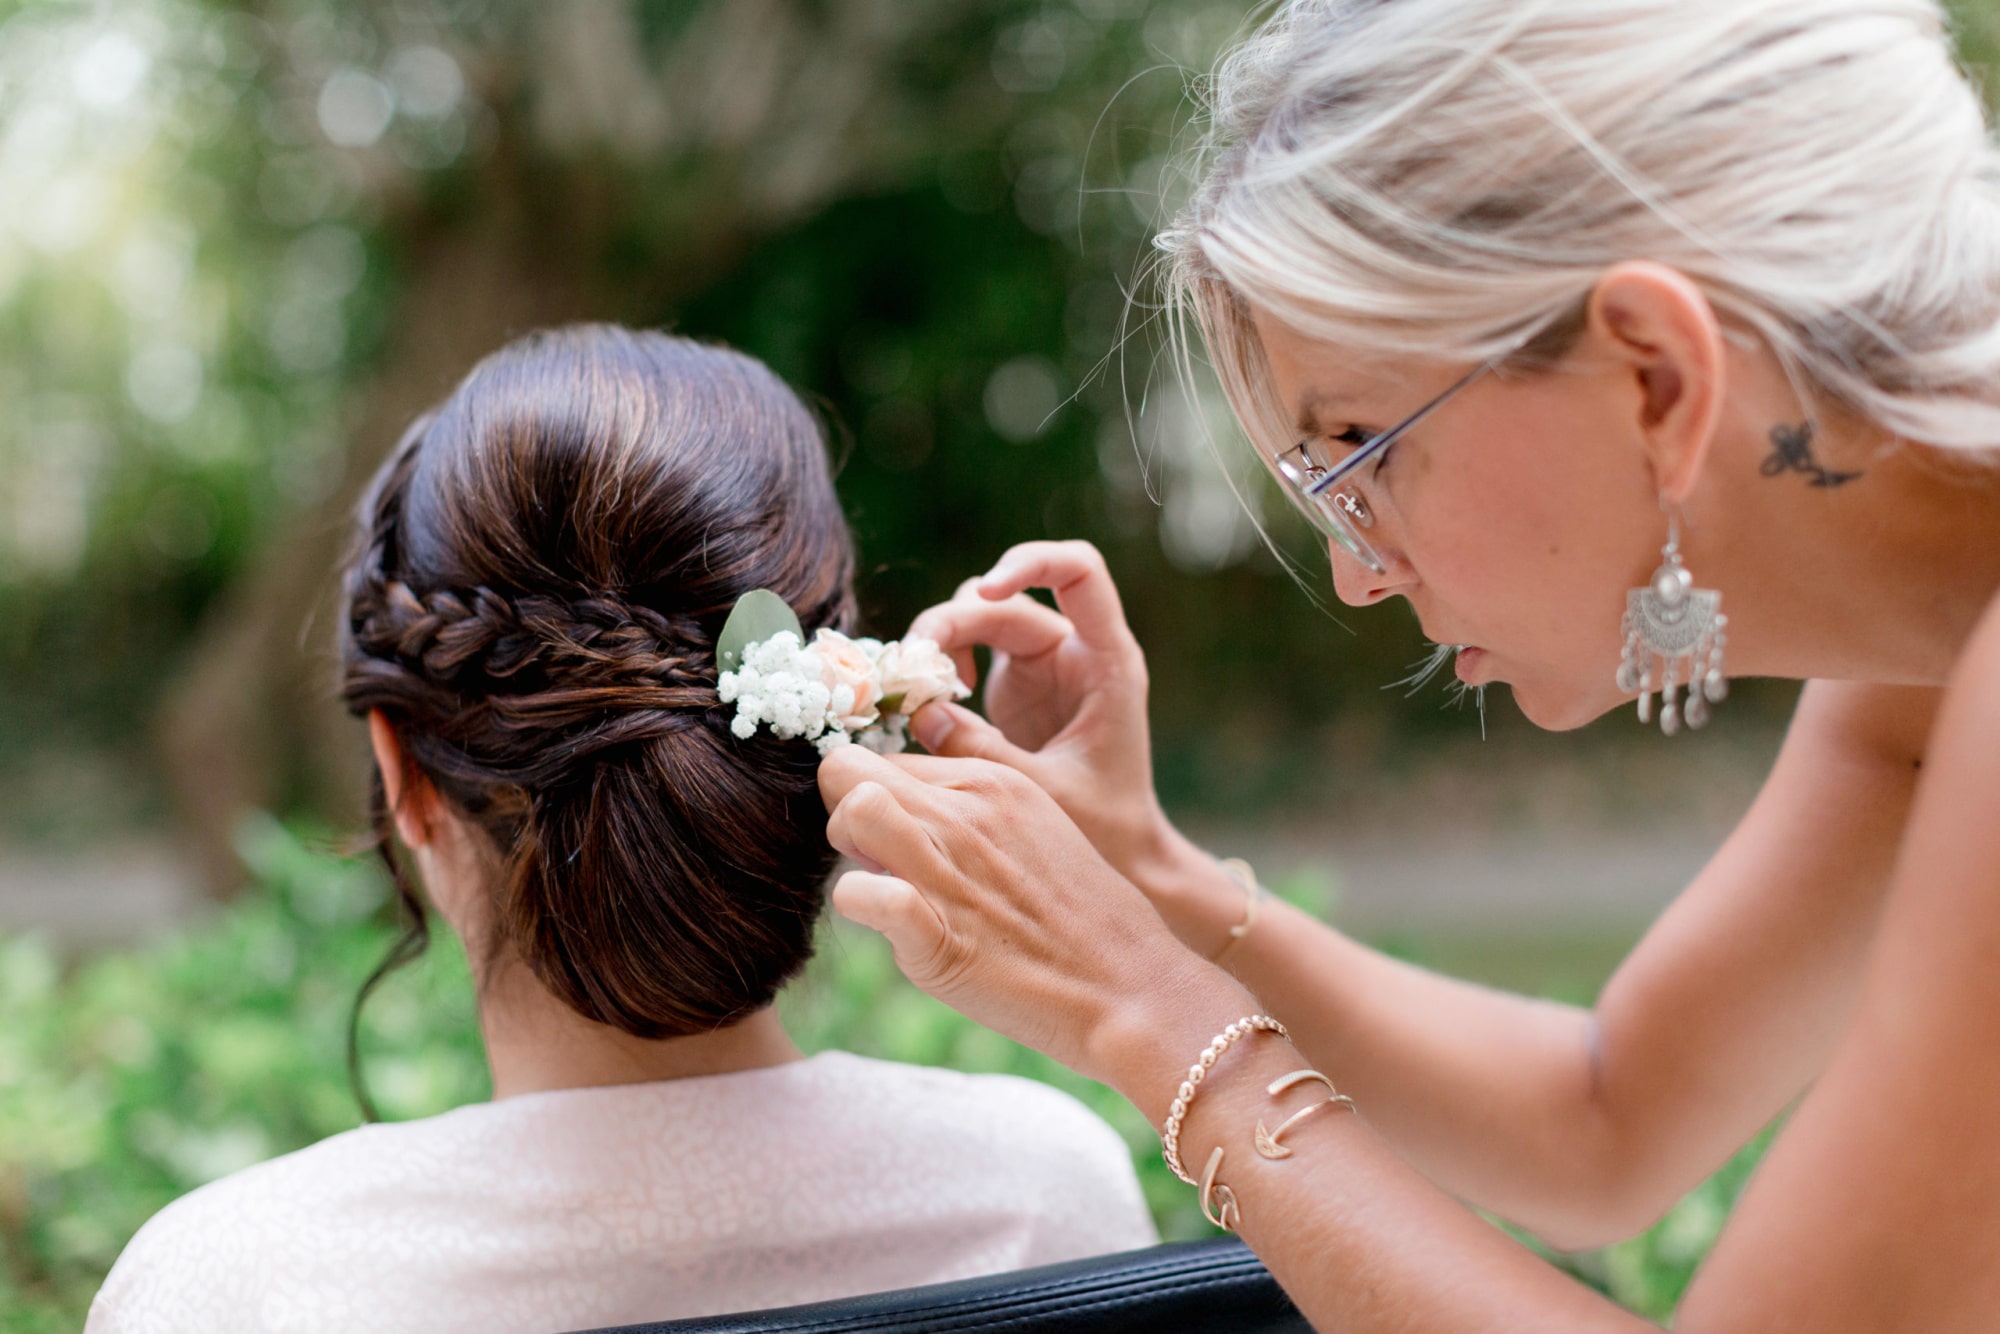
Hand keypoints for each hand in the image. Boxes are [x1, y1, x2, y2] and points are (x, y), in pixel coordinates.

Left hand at [817, 744, 1236, 1088]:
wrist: (1134, 989)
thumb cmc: (1084, 922)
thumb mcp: (1035, 834)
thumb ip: (969, 817)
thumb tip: (902, 825)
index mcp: (992, 780)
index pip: (886, 760)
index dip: (878, 799)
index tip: (900, 841)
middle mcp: (967, 810)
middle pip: (850, 769)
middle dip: (845, 812)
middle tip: (877, 861)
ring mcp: (952, 867)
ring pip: (852, 808)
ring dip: (847, 851)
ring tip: (881, 886)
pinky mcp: (939, 934)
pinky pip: (862, 894)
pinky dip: (860, 905)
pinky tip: (892, 926)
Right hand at [906, 540, 1177, 892]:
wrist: (1123, 859)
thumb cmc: (1106, 829)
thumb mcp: (1046, 794)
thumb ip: (985, 754)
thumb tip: (923, 711)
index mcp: (1107, 661)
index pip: (1079, 572)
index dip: (1031, 562)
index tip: (986, 590)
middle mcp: (1075, 651)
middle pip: (1005, 601)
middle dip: (953, 623)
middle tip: (915, 668)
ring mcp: (1042, 667)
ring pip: (979, 619)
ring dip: (940, 644)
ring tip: (920, 691)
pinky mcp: (1014, 689)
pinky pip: (967, 655)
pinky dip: (939, 671)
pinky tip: (932, 708)